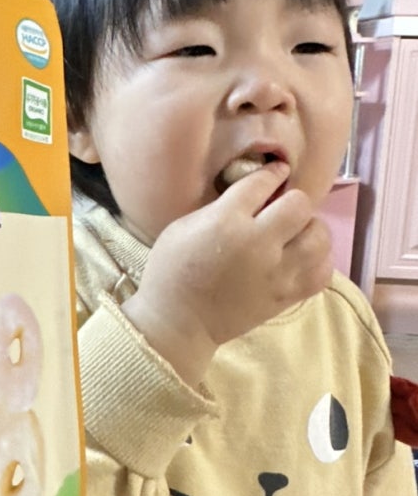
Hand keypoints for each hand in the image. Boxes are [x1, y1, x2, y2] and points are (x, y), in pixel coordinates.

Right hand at [121, 162, 332, 387]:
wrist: (178, 321)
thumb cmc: (171, 270)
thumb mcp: (184, 226)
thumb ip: (220, 207)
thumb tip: (251, 197)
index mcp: (227, 221)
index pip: (263, 183)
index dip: (272, 174)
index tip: (275, 173)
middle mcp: (258, 243)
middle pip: (299, 205)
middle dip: (292, 201)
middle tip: (281, 210)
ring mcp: (277, 272)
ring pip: (319, 237)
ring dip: (310, 229)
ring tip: (296, 233)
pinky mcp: (287, 297)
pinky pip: (322, 272)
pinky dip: (319, 261)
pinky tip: (303, 258)